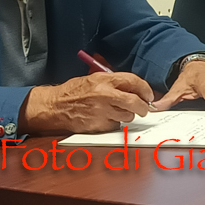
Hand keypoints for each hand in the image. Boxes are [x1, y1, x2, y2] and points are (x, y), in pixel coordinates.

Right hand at [18, 72, 153, 134]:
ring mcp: (101, 111)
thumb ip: (114, 81)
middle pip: (135, 102)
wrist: (56, 106)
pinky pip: (116, 126)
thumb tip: (135, 87)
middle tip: (145, 108)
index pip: (133, 81)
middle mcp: (104, 95)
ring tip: (118, 112)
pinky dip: (115, 124)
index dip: (145, 89)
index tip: (149, 95)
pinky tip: (106, 118)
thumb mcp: (94, 78)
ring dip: (128, 115)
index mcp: (104, 80)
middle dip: (144, 107)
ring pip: (128, 116)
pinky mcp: (98, 125)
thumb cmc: (74, 91)